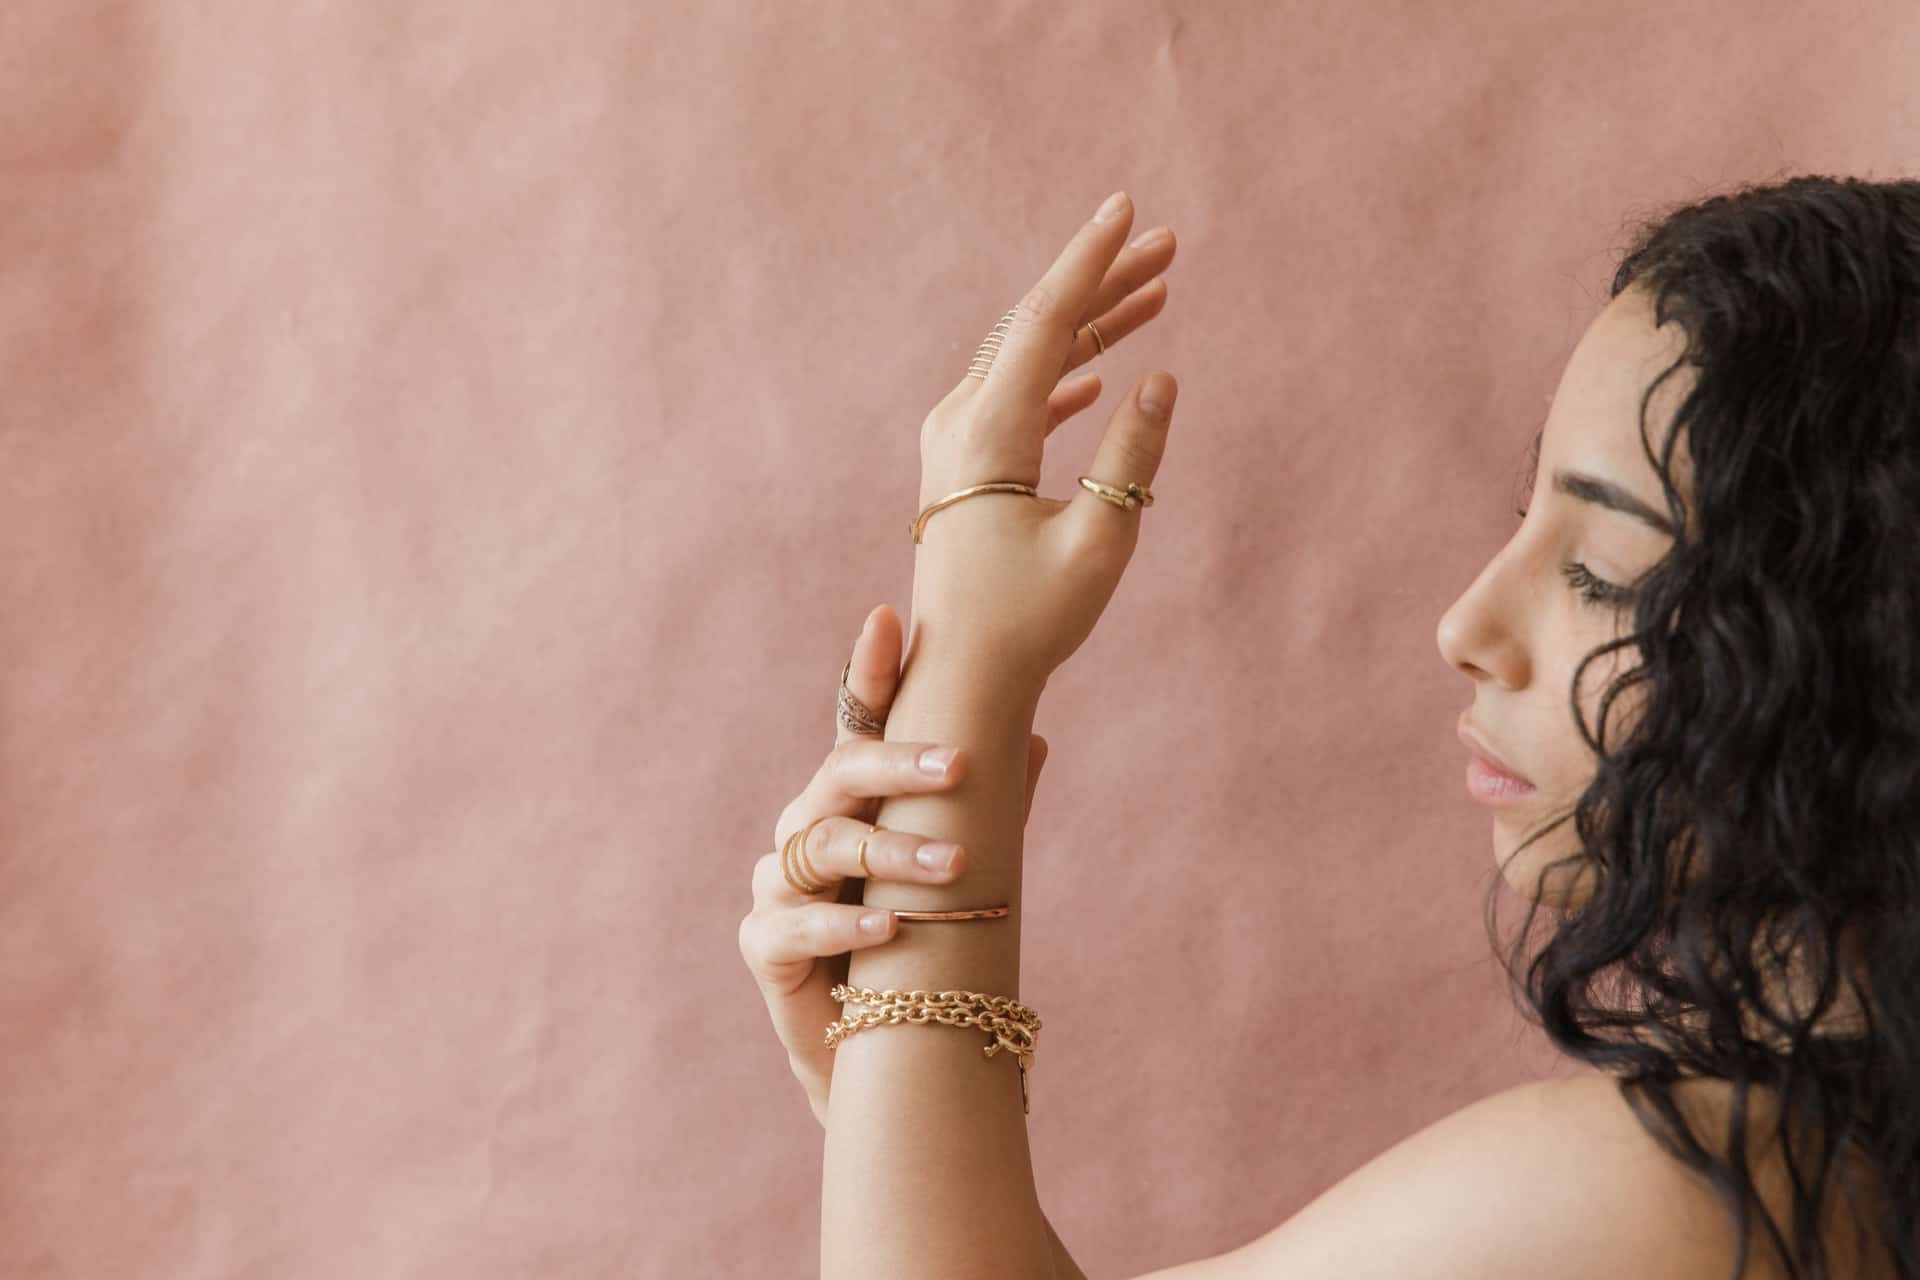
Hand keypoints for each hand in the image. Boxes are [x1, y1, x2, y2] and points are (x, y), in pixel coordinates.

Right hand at [737, 603, 1047, 1127]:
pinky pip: (795, 922)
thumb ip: (991, 809)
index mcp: (854, 802)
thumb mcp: (963, 874)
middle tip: (958, 766)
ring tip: (950, 866)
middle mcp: (810, 829)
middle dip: (897, 763)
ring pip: (824, 846)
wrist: (887, 1054)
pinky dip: (845, 921)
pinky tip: (891, 925)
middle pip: (839, 774)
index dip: (870, 673)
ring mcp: (781, 885)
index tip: (889, 619)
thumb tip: (1037, 737)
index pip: (860, 724)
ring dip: (890, 853)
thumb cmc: (924, 948)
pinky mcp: (765, 945)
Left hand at [909, 191, 1178, 683]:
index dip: (1090, 261)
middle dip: (1103, 281)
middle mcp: (959, 423)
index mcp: (987, 432)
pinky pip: (1018, 395)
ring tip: (1155, 291)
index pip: (1043, 322)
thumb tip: (1161, 380)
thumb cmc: (1031, 621)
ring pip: (1027, 357)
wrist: (961, 674)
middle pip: (1036, 326)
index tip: (1126, 209)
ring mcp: (954, 442)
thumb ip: (1132, 457)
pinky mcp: (962, 466)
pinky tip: (1098, 368)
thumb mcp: (1099, 542)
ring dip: (1090, 323)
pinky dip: (1064, 372)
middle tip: (1168, 244)